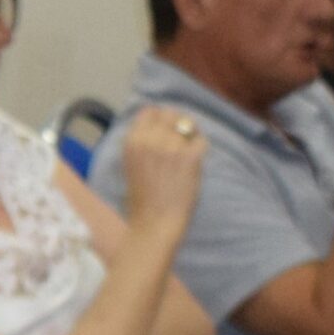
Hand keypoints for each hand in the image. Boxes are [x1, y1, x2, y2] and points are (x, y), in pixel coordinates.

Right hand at [119, 106, 207, 228]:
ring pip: (188, 124)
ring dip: (189, 136)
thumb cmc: (141, 199)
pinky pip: (202, 140)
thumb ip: (142, 143)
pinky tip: (194, 163)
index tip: (164, 132)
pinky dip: (200, 149)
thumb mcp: (131, 164)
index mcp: (132, 141)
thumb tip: (158, 124)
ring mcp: (171, 146)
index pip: (150, 112)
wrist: (154, 222)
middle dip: (176, 126)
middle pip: (171, 114)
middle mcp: (150, 139)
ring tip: (186, 153)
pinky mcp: (190, 156)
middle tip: (178, 144)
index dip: (159, 120)